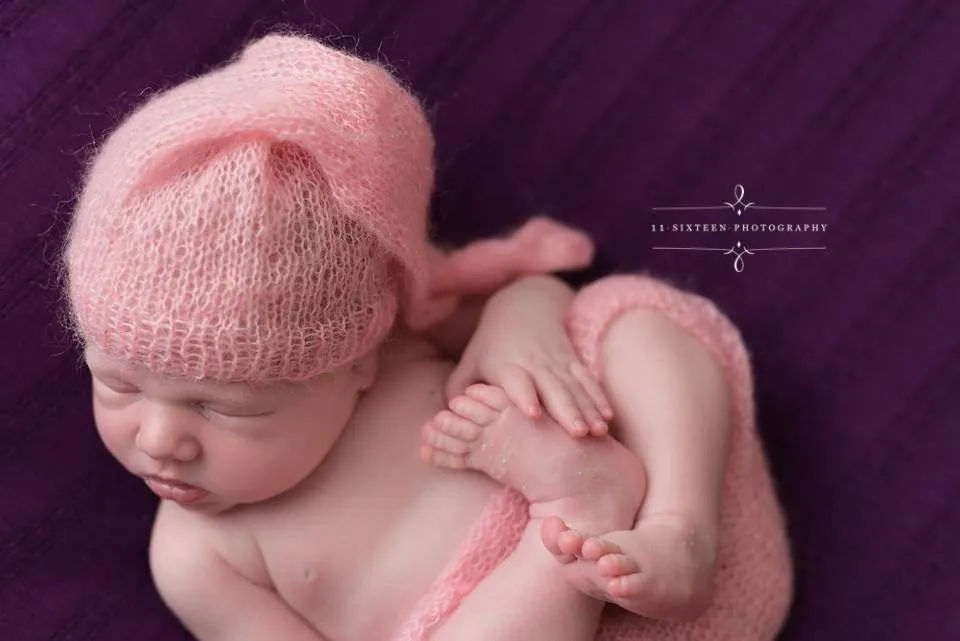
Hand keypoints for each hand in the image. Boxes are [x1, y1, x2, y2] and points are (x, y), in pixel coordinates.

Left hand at [445, 277, 613, 436]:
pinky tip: (609, 417)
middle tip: (578, 433)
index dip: (524, 395)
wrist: (524, 306)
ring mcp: (557, 362)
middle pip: (553, 388)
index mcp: (506, 366)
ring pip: (575, 387)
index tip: (533, 414)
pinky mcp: (573, 361)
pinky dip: (599, 398)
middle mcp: (534, 364)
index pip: (517, 381)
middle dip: (567, 410)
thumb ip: (459, 389)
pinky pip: (588, 380)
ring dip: (588, 409)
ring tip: (599, 432)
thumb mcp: (470, 361)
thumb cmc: (491, 343)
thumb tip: (450, 417)